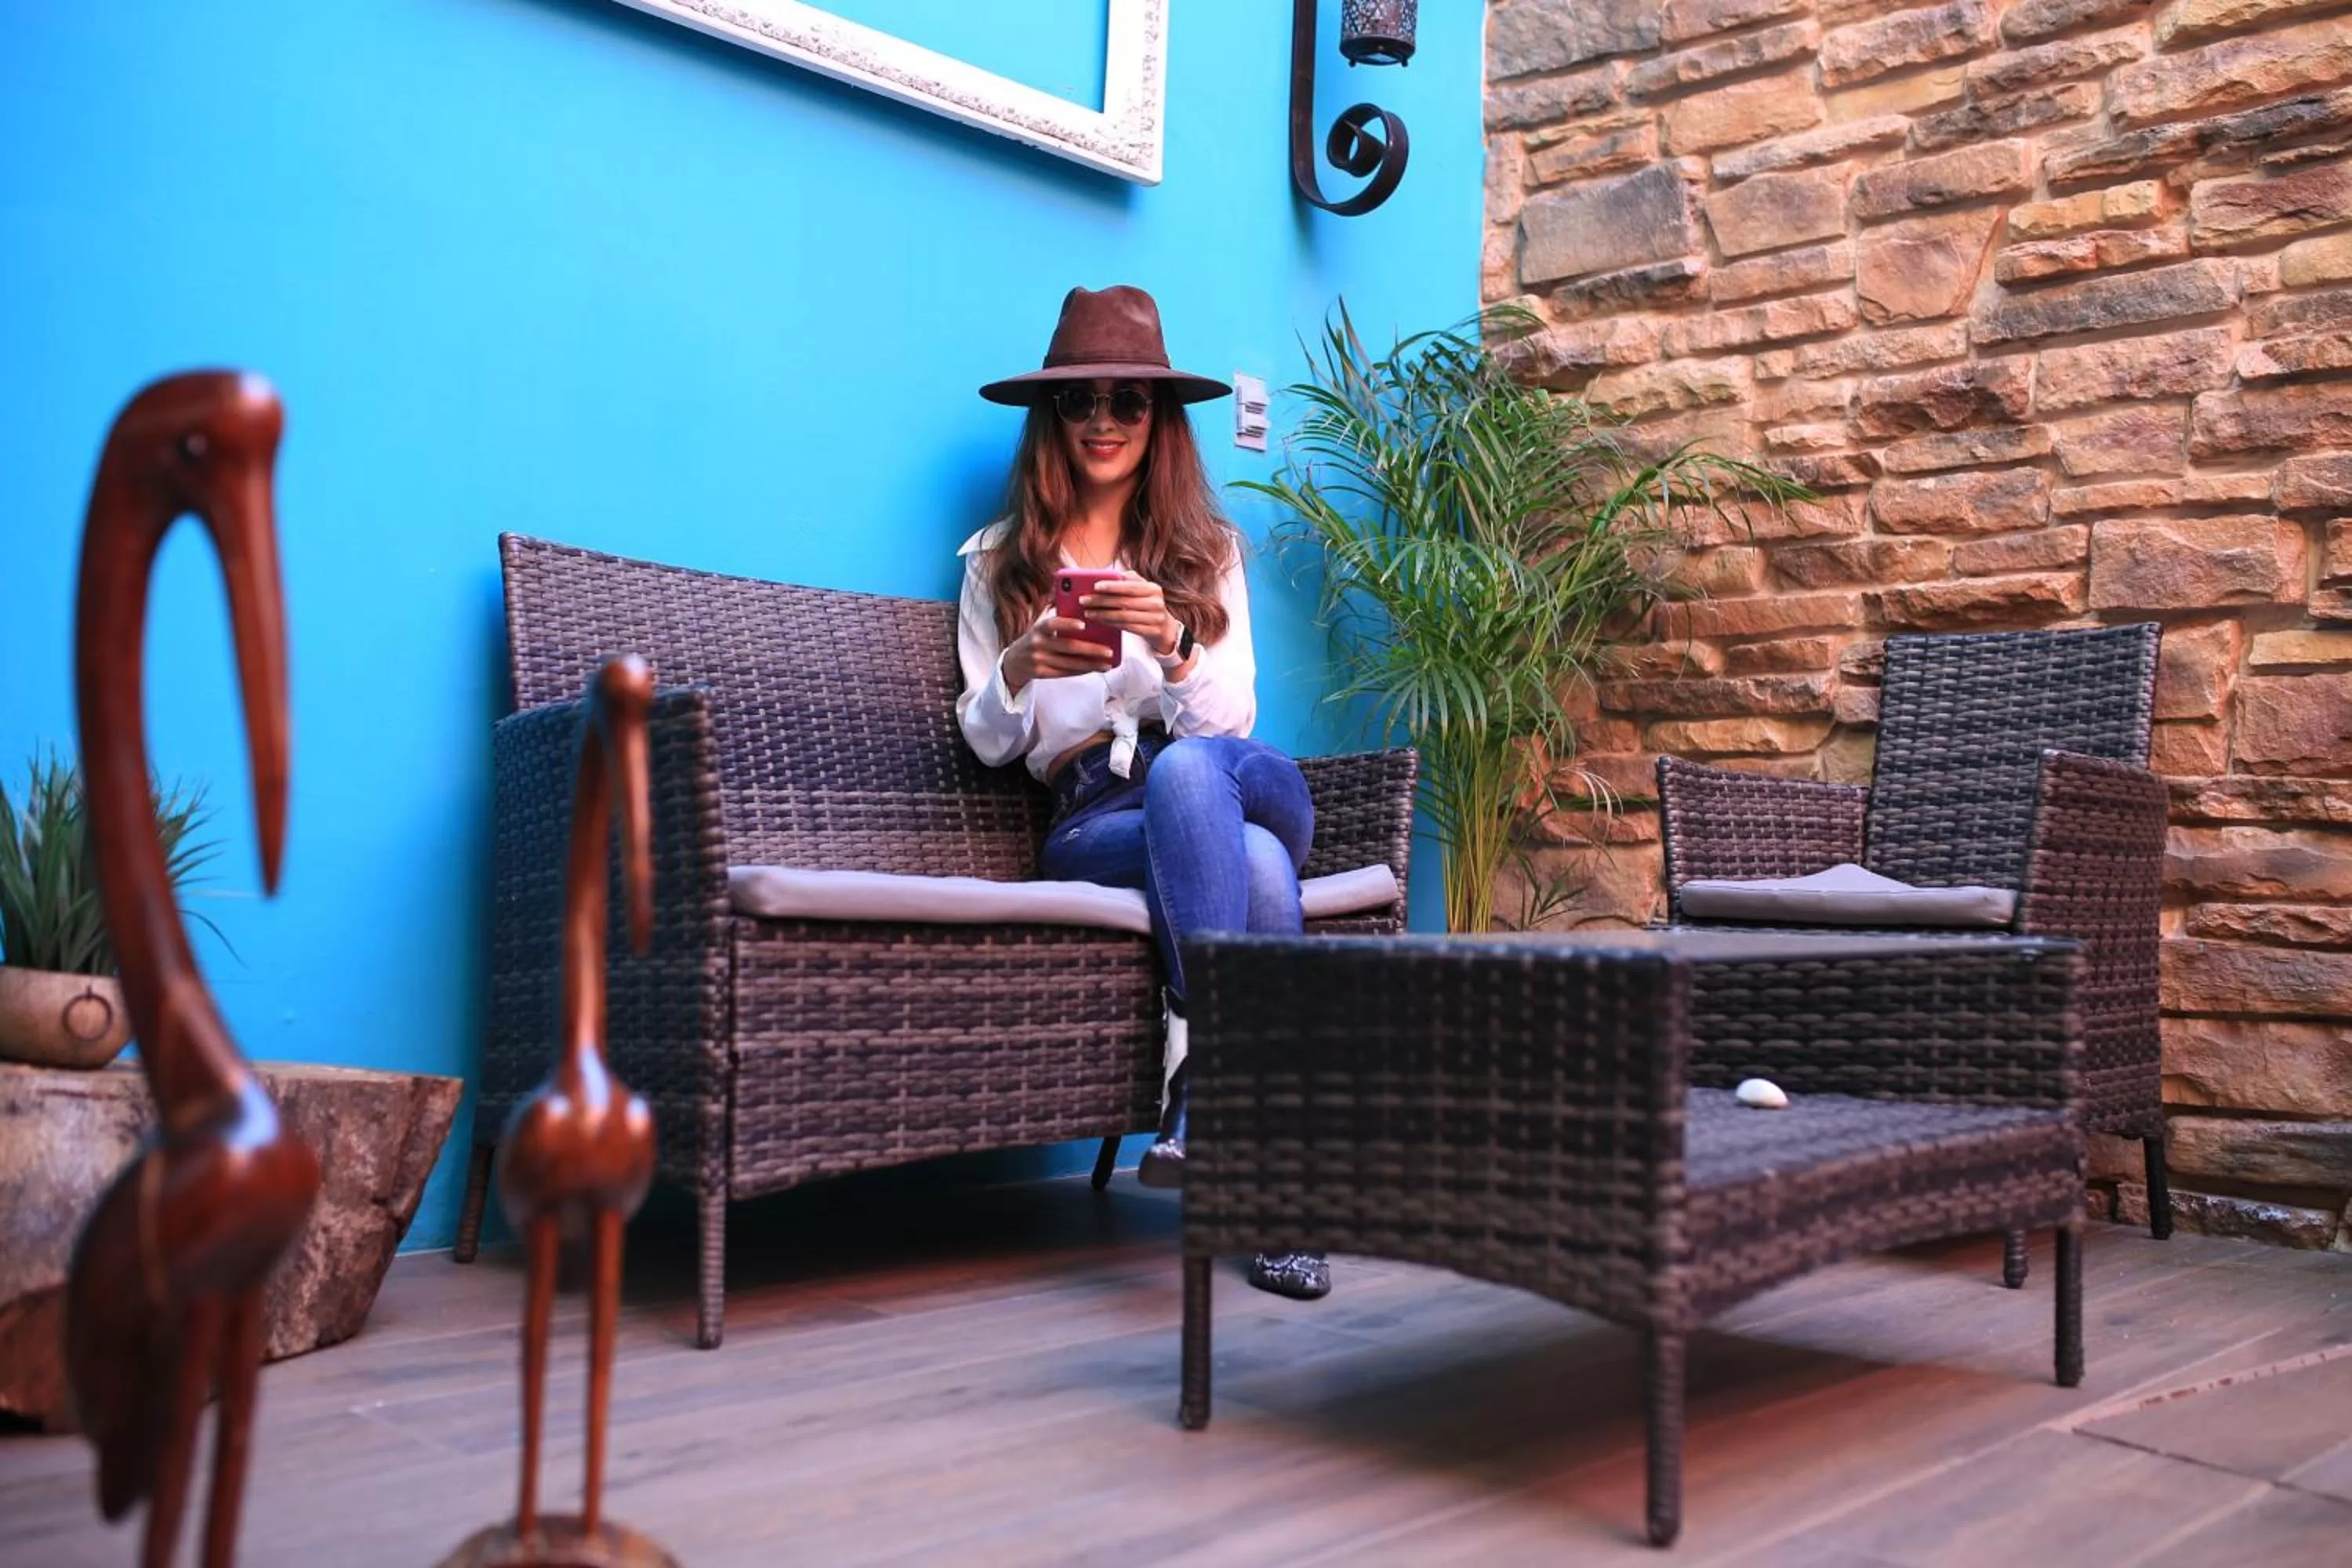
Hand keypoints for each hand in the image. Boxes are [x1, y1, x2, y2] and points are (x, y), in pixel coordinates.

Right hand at [1002, 616, 1116, 693]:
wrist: (1014, 661)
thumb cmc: (1037, 639)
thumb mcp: (1041, 628)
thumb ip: (1059, 624)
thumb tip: (1090, 623)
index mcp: (1039, 628)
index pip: (1052, 624)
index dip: (1067, 624)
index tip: (1083, 625)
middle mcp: (1037, 644)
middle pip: (1067, 647)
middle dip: (1091, 650)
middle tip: (1109, 651)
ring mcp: (1039, 660)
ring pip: (1069, 663)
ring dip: (1090, 664)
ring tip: (1107, 664)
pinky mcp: (1041, 673)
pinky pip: (1065, 672)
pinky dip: (1081, 671)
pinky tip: (1094, 669)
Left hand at [1079, 575, 1180, 657]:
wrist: (1165, 629)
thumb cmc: (1148, 605)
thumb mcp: (1143, 590)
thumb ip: (1130, 580)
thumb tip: (1109, 573)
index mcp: (1153, 589)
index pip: (1129, 586)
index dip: (1112, 586)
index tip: (1095, 586)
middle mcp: (1156, 603)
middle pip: (1124, 601)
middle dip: (1101, 601)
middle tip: (1084, 600)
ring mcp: (1156, 619)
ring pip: (1124, 616)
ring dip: (1103, 614)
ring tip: (1088, 612)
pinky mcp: (1152, 632)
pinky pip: (1127, 627)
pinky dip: (1111, 624)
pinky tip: (1100, 620)